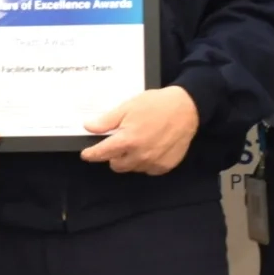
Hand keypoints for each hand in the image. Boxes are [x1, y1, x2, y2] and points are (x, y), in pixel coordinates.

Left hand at [80, 86, 198, 174]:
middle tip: (120, 142)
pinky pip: (148, 170)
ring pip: (132, 168)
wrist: (186, 108)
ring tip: (138, 143)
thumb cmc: (155, 104)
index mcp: (127, 141)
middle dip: (114, 156)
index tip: (86, 154)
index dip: (91, 154)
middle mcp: (139, 155)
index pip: (102, 153)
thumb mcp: (127, 107)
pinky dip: (145, 162)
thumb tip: (88, 127)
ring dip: (130, 159)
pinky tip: (150, 148)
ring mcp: (153, 163)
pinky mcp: (165, 166)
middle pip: (116, 165)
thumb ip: (107, 121)